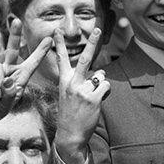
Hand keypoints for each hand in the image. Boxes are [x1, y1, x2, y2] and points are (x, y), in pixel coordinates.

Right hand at [0, 19, 52, 127]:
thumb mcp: (6, 107)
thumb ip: (9, 95)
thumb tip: (9, 81)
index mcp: (20, 77)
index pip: (32, 63)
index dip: (40, 52)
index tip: (50, 39)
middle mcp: (8, 70)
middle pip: (12, 49)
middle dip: (14, 34)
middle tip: (16, 20)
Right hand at [53, 28, 108, 153]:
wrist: (69, 135)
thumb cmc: (71, 113)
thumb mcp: (69, 94)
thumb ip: (82, 81)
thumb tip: (100, 74)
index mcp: (64, 81)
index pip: (61, 59)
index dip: (59, 44)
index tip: (57, 30)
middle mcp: (72, 83)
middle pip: (85, 58)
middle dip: (92, 42)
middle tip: (97, 28)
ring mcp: (82, 90)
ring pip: (100, 76)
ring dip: (99, 85)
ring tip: (90, 98)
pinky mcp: (93, 98)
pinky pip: (106, 86)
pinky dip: (104, 93)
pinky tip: (96, 102)